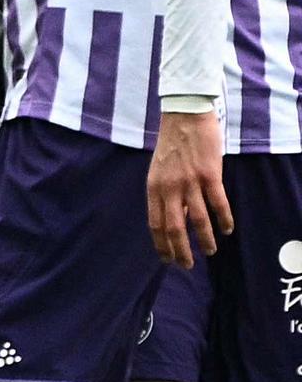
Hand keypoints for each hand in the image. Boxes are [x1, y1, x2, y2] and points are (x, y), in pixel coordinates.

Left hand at [148, 106, 231, 266]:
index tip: (167, 259)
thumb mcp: (159, 171)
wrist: (184, 116)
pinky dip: (223, 219)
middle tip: (187, 265)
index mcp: (153, 188)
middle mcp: (169, 188)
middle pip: (173, 227)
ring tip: (210, 251)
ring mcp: (190, 182)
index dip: (161, 244)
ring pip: (197, 219)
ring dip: (204, 239)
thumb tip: (176, 218)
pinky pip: (217, 203)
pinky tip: (227, 230)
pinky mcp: (209, 174)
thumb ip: (165, 194)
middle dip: (180, 250)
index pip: (155, 224)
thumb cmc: (172, 144)